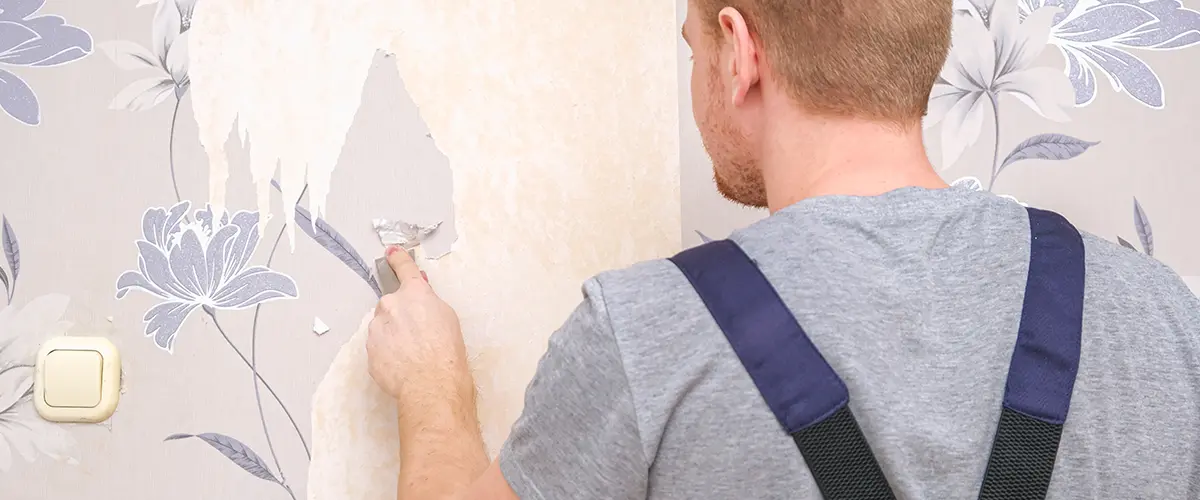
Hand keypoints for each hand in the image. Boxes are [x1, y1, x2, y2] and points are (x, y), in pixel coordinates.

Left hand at [367, 246, 472, 408]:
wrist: (431, 383)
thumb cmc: (446, 352)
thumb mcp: (447, 317)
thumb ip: (429, 302)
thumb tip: (420, 296)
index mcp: (414, 294)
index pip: (404, 269)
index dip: (398, 259)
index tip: (391, 253)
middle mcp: (391, 306)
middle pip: (392, 304)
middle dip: (401, 315)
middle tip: (418, 334)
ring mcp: (377, 328)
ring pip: (383, 326)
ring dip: (394, 335)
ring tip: (412, 353)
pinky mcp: (370, 350)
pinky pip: (378, 346)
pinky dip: (388, 352)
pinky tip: (403, 363)